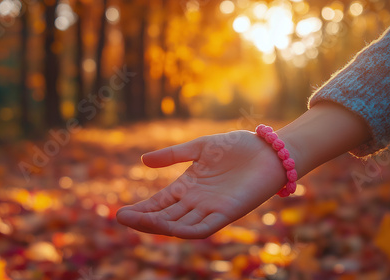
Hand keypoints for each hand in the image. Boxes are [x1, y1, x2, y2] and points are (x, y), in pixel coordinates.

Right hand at [116, 130, 287, 238]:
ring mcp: (211, 209)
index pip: (160, 203)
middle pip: (166, 216)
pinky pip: (204, 228)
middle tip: (121, 219)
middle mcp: (197, 201)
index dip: (142, 209)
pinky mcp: (227, 213)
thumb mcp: (200, 147)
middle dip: (144, 219)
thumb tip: (142, 161)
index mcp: (188, 186)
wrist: (269, 150)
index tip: (121, 213)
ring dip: (160, 225)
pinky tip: (170, 228)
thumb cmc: (237, 146)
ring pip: (180, 224)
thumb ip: (173, 155)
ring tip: (138, 222)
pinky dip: (187, 230)